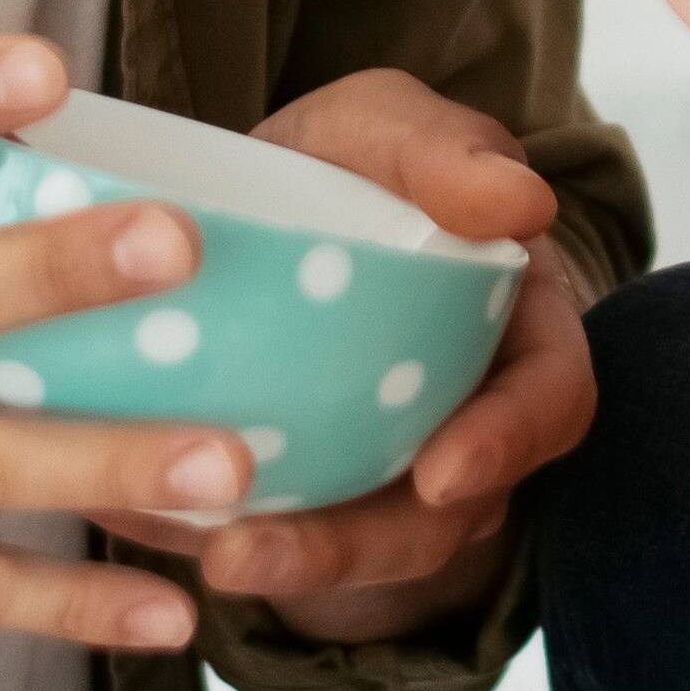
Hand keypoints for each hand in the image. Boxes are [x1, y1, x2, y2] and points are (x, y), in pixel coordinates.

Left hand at [190, 69, 597, 645]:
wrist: (255, 200)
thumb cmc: (346, 159)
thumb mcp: (387, 125)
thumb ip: (448, 149)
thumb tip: (523, 203)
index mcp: (521, 332)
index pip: (551, 404)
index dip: (507, 445)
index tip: (440, 477)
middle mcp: (466, 423)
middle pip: (440, 518)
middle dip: (352, 549)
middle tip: (256, 553)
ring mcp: (387, 475)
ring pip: (357, 550)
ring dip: (286, 564)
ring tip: (207, 559)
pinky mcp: (300, 497)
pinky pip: (267, 535)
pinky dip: (206, 537)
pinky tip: (138, 522)